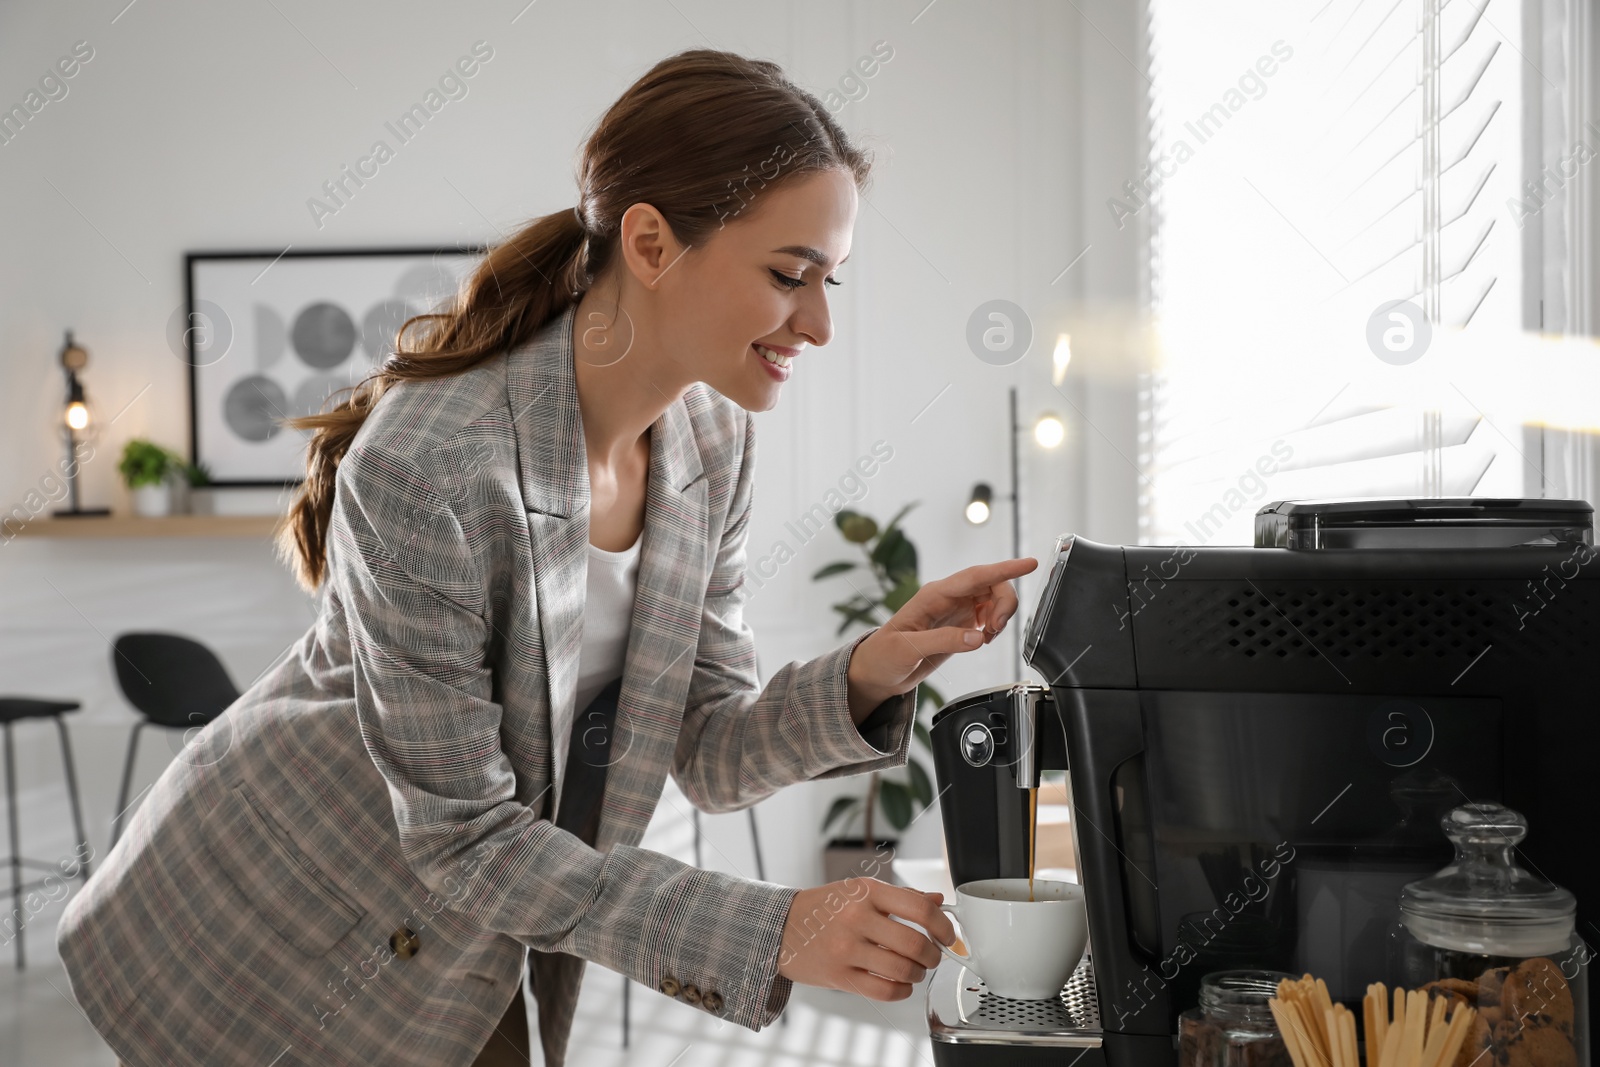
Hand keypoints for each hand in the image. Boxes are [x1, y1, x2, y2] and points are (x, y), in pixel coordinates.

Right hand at [776, 878, 956, 1000]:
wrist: (781, 927)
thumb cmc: (825, 908)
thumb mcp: (860, 891)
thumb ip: (902, 896)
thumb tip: (938, 901)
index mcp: (866, 892)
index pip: (919, 908)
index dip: (943, 925)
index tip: (948, 935)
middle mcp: (856, 918)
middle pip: (914, 944)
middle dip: (933, 955)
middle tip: (933, 956)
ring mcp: (845, 949)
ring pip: (902, 970)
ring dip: (918, 974)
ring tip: (915, 970)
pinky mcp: (839, 976)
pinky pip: (884, 991)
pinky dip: (901, 991)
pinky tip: (900, 983)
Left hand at [846, 556, 1037, 720]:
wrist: (877, 672)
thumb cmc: (884, 656)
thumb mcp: (908, 649)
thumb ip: (944, 641)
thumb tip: (977, 637)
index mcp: (933, 596)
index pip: (975, 577)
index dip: (1004, 569)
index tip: (1027, 564)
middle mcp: (947, 598)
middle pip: (991, 585)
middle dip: (1004, 604)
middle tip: (997, 630)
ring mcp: (955, 610)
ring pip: (993, 600)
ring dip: (1001, 616)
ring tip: (989, 637)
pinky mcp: (960, 624)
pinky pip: (989, 616)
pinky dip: (995, 627)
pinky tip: (984, 639)